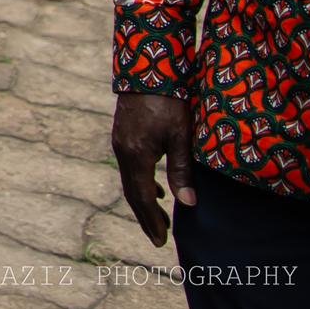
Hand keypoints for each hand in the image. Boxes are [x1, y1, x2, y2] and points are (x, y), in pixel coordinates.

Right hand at [112, 91, 196, 245]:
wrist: (147, 67)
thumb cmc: (169, 100)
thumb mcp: (181, 136)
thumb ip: (182, 170)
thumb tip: (188, 204)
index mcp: (136, 155)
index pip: (142, 197)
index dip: (153, 220)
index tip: (162, 241)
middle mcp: (123, 151)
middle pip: (132, 193)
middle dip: (146, 217)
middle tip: (159, 238)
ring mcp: (120, 142)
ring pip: (130, 180)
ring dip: (144, 201)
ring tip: (161, 216)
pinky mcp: (123, 134)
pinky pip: (130, 167)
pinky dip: (142, 184)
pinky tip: (157, 187)